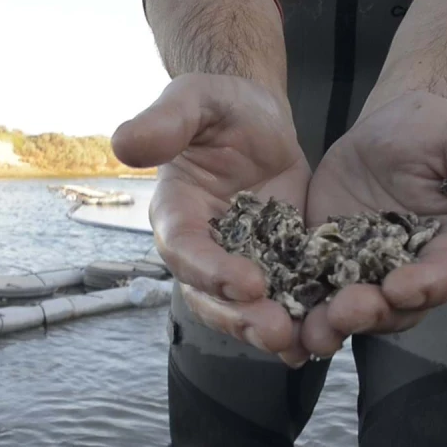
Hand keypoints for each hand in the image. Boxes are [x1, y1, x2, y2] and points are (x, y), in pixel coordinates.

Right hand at [112, 73, 311, 365]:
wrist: (259, 121)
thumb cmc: (220, 107)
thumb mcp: (196, 101)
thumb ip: (165, 121)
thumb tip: (123, 144)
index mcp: (177, 212)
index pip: (184, 249)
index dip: (210, 269)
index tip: (247, 282)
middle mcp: (201, 248)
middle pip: (210, 296)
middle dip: (241, 317)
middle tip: (276, 331)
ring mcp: (237, 263)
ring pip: (242, 311)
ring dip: (267, 332)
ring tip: (300, 345)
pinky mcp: (275, 267)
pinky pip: (282, 302)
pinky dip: (299, 323)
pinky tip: (323, 338)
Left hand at [300, 90, 446, 355]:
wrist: (387, 124)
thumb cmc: (437, 130)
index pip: (441, 277)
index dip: (424, 286)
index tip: (402, 286)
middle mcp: (410, 273)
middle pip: (393, 307)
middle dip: (370, 313)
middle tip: (346, 310)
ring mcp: (366, 274)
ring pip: (351, 312)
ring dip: (331, 326)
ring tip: (310, 330)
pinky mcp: (326, 266)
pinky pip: (311, 294)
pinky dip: (295, 310)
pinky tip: (275, 318)